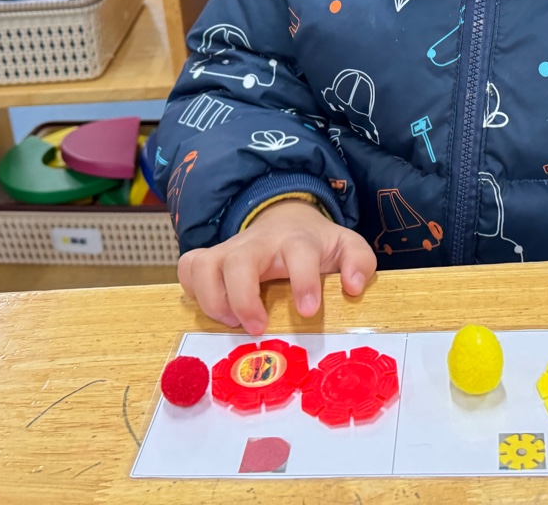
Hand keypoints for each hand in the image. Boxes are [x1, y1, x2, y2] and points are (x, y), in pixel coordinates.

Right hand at [177, 200, 377, 333]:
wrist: (285, 220)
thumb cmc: (315, 244)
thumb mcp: (346, 247)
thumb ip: (359, 262)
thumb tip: (352, 287)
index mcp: (297, 241)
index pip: (299, 253)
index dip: (304, 281)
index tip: (309, 311)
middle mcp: (259, 243)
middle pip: (240, 260)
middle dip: (244, 298)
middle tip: (258, 327)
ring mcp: (230, 249)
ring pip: (203, 264)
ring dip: (212, 299)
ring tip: (232, 323)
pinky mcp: (210, 258)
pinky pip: (187, 266)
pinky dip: (191, 289)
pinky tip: (212, 308)